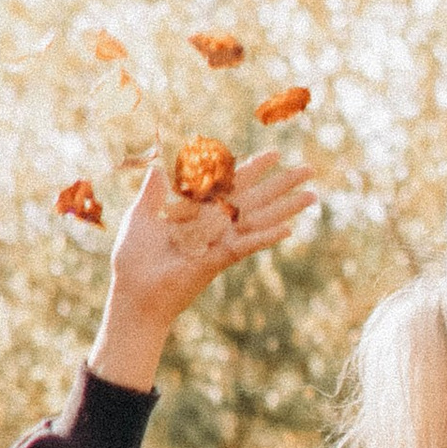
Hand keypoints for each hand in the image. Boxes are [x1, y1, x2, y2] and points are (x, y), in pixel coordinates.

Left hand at [90, 149, 317, 389]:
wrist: (133, 293)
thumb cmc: (133, 260)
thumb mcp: (140, 217)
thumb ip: (153, 192)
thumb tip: (157, 165)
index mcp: (198, 212)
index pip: (231, 185)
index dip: (253, 169)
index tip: (274, 154)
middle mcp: (214, 226)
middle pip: (255, 199)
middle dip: (282, 184)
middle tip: (309, 169)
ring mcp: (220, 243)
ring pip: (259, 219)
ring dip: (286, 207)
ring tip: (313, 195)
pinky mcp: (217, 260)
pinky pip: (245, 246)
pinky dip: (265, 237)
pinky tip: (288, 229)